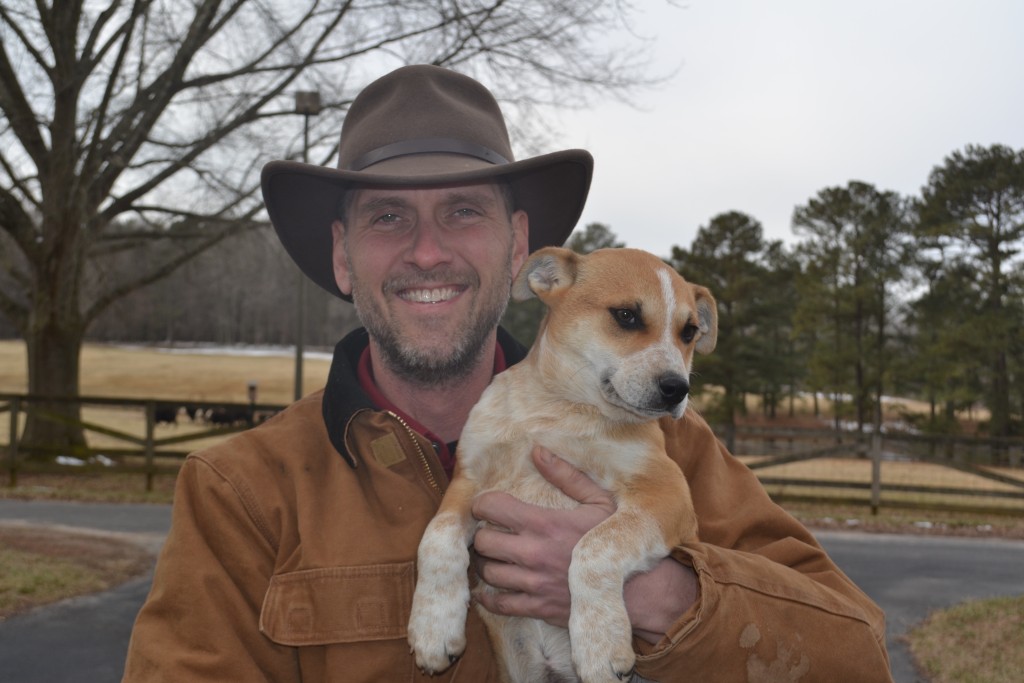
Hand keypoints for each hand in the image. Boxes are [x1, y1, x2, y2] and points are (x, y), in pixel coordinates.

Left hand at [471, 446, 700, 642]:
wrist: (637, 590)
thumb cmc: (617, 541)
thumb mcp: (599, 501)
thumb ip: (566, 475)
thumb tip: (537, 452)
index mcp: (544, 523)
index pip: (491, 508)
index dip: (482, 505)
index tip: (486, 507)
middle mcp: (533, 553)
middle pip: (482, 542)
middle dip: (483, 534)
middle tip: (491, 532)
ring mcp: (533, 583)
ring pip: (487, 572)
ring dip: (486, 564)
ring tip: (494, 558)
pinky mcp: (538, 608)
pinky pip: (499, 605)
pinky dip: (488, 598)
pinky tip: (489, 591)